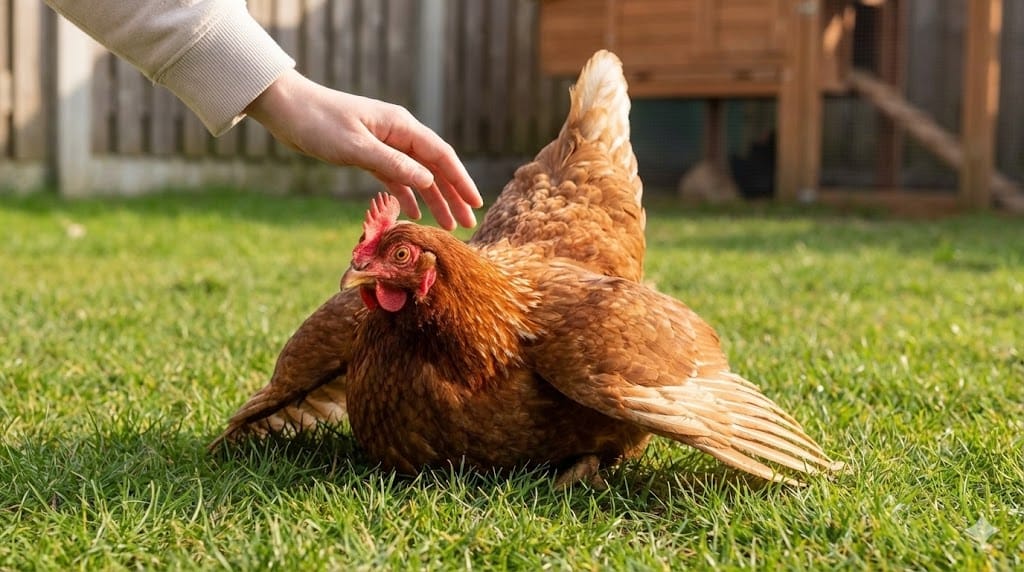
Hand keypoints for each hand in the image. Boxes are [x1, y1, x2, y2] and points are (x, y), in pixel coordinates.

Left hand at [244, 69, 481, 229]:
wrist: (286, 108)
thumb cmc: (318, 122)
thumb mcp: (356, 147)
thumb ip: (392, 164)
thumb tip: (428, 180)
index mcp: (401, 126)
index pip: (440, 156)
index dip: (460, 181)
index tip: (475, 204)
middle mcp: (398, 133)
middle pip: (434, 167)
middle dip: (452, 195)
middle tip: (467, 224)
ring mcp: (384, 143)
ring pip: (417, 175)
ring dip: (433, 199)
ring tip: (447, 225)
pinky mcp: (369, 153)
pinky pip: (396, 177)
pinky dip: (407, 195)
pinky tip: (414, 214)